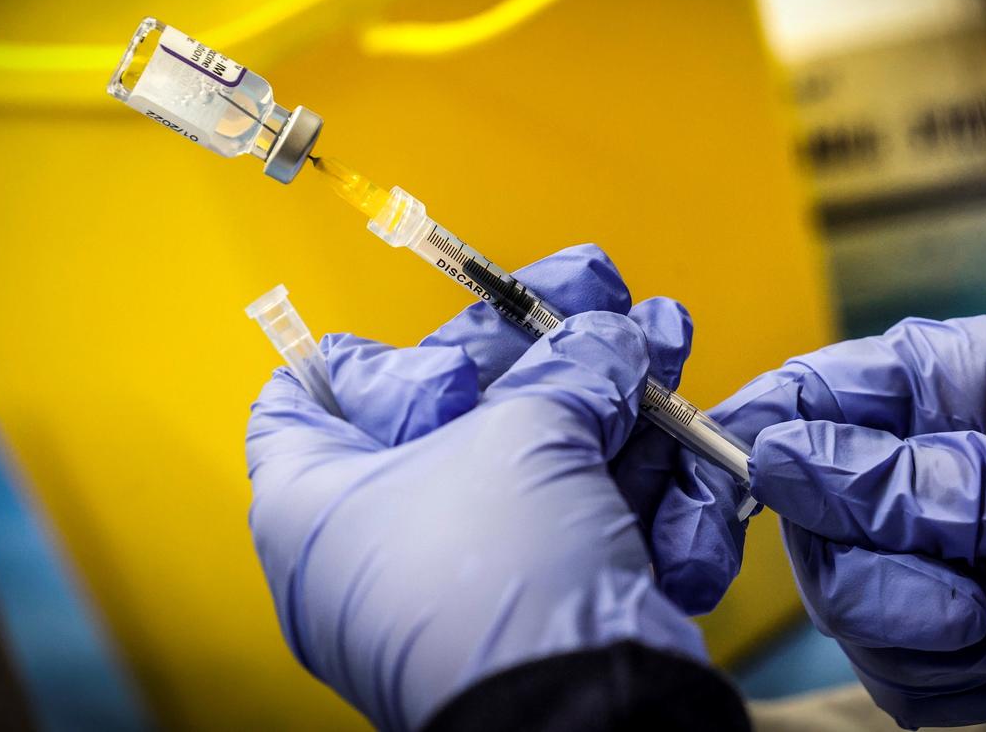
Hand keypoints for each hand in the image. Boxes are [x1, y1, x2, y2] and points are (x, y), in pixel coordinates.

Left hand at [245, 245, 742, 730]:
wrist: (583, 721)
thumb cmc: (500, 580)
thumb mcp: (526, 438)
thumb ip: (564, 369)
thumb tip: (609, 336)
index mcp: (318, 499)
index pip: (301, 404)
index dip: (363, 355)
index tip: (426, 330)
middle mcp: (375, 543)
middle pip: (448, 416)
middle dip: (540, 350)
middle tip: (595, 296)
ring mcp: (457, 579)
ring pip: (530, 464)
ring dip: (606, 399)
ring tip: (663, 335)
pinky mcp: (530, 609)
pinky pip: (570, 521)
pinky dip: (627, 475)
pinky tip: (683, 430)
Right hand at [734, 313, 985, 728]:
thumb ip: (901, 481)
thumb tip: (774, 460)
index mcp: (956, 379)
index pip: (812, 389)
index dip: (752, 439)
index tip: (708, 499)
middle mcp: (930, 447)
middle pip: (814, 511)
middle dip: (881, 580)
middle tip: (964, 603)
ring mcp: (931, 534)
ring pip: (842, 592)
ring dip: (925, 637)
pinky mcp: (938, 611)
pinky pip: (881, 656)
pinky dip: (946, 679)